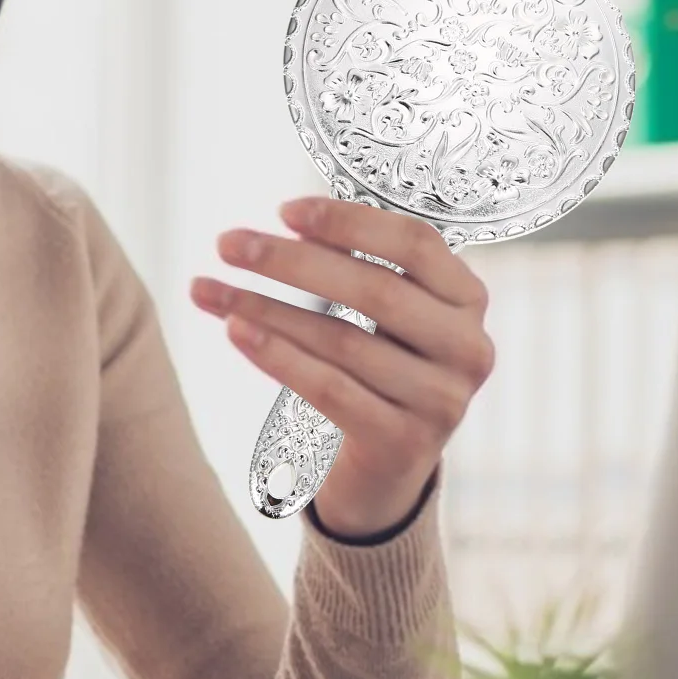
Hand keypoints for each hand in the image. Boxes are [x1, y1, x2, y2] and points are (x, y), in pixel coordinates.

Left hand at [189, 195, 494, 537]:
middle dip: (290, 261)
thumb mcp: (380, 313)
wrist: (387, 468)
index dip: (347, 221)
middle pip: (374, 289)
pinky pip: (329, 389)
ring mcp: (442, 401)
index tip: (282, 210)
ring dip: (266, 309)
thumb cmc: (376, 367)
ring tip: (209, 290)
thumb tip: (284, 224)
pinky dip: (277, 356)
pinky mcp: (403, 443)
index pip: (414, 243)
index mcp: (466, 299)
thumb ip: (350, 265)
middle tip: (227, 243)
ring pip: (342, 340)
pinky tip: (235, 332)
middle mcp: (468, 348)